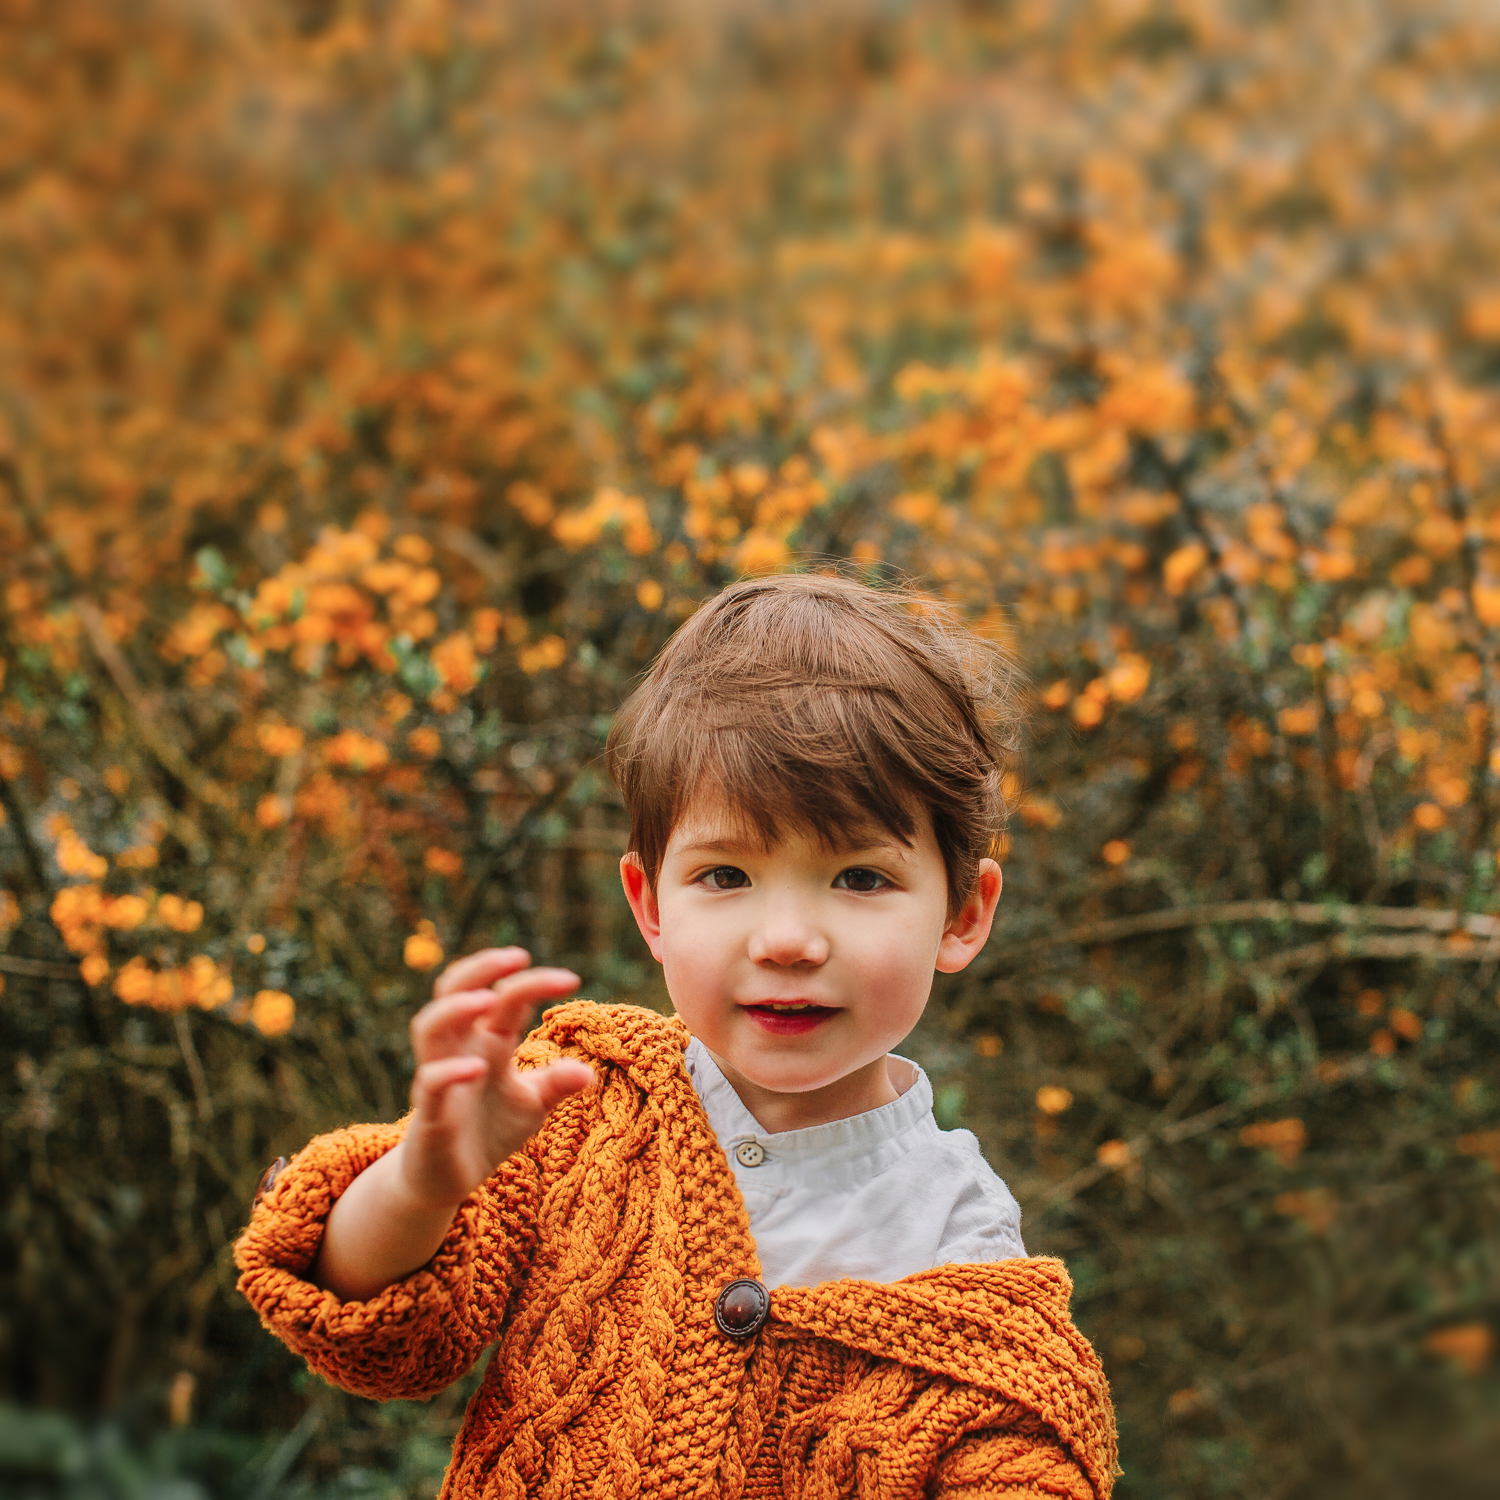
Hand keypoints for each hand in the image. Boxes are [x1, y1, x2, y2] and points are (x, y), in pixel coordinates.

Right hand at [393, 948, 595, 1212]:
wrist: (449, 1180)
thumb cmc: (489, 1130)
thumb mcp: (532, 1105)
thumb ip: (556, 1084)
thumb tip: (589, 1072)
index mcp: (488, 1041)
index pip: (506, 997)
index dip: (534, 982)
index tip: (571, 980)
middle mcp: (460, 1048)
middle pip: (454, 989)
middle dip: (481, 967)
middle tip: (516, 957)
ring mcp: (440, 1076)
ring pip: (429, 1027)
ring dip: (455, 1008)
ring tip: (486, 1000)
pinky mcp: (430, 1113)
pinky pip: (430, 1083)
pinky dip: (450, 1072)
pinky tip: (479, 1068)